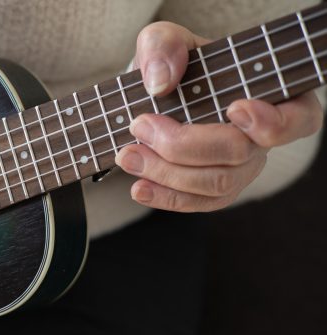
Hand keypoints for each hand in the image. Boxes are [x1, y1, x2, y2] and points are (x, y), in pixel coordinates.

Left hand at [115, 22, 322, 211]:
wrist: (156, 95)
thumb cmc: (174, 64)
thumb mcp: (165, 40)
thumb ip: (164, 46)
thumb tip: (160, 82)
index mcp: (273, 95)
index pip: (297, 118)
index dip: (271, 122)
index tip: (234, 107)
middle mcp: (264, 138)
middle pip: (238, 154)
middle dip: (183, 145)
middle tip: (139, 126)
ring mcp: (242, 168)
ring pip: (216, 184)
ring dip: (166, 173)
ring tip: (128, 156)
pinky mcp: (215, 190)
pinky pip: (198, 203)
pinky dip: (165, 198)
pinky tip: (138, 188)